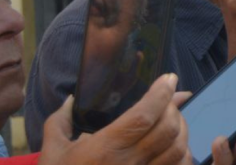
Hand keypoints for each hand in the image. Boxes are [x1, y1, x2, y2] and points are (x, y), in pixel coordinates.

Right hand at [39, 73, 189, 164]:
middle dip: (174, 109)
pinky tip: (176, 147)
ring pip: (178, 149)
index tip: (169, 79)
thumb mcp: (51, 153)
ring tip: (175, 120)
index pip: (144, 115)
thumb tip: (71, 99)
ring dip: (182, 129)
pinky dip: (183, 154)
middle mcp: (128, 164)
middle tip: (169, 100)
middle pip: (168, 129)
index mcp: (105, 149)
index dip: (161, 94)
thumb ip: (60, 122)